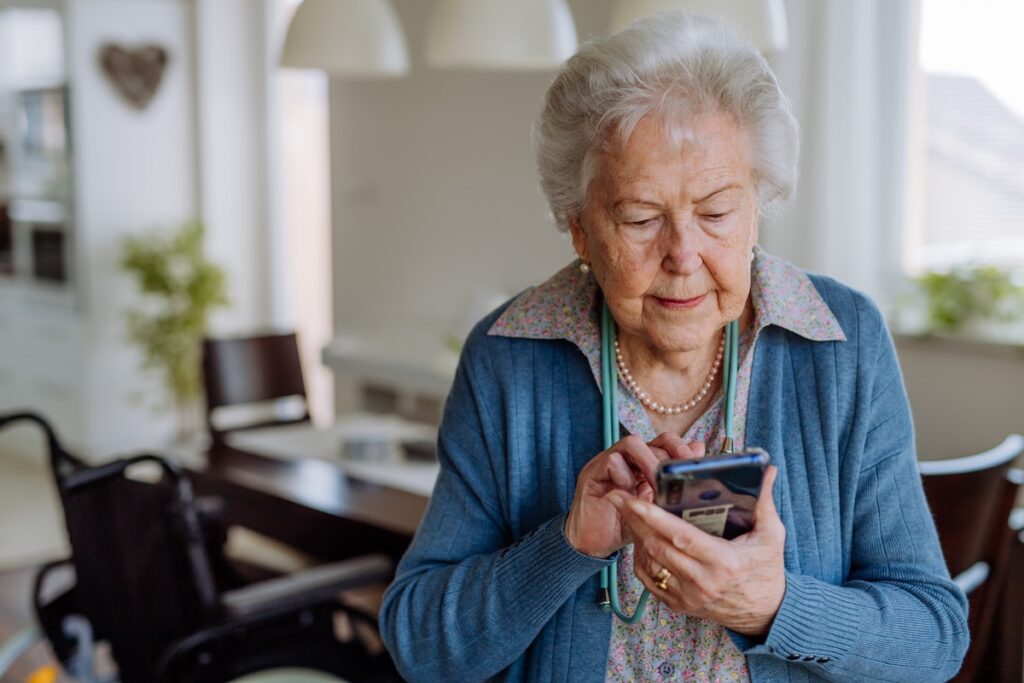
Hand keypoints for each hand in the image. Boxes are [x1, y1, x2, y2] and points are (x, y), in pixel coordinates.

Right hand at [565, 433, 704, 557]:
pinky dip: (626, 476)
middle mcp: (623, 459)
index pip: (664, 442)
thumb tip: (696, 464)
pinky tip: (631, 495)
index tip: (694, 467)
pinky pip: (611, 461)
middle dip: (669, 458)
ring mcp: (606, 463)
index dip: (681, 449)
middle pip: (651, 440)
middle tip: (677, 479)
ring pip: (631, 443)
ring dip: (650, 463)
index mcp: (640, 464)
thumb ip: (673, 487)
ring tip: (658, 485)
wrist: (591, 543)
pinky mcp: (592, 474)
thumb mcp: (655, 508)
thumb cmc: (624, 525)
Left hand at [610, 466, 785, 635]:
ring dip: (636, 536)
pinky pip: (649, 579)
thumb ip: (764, 502)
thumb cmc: (767, 570)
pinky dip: (641, 557)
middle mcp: (702, 581)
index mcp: (724, 561)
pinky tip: (640, 538)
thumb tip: (767, 469)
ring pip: (650, 562)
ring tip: (626, 512)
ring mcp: (688, 596)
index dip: (654, 517)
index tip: (634, 499)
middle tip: (618, 496)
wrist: (766, 614)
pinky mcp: (679, 605)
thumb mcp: (771, 536)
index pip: (681, 536)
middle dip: (635, 520)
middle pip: (658, 546)